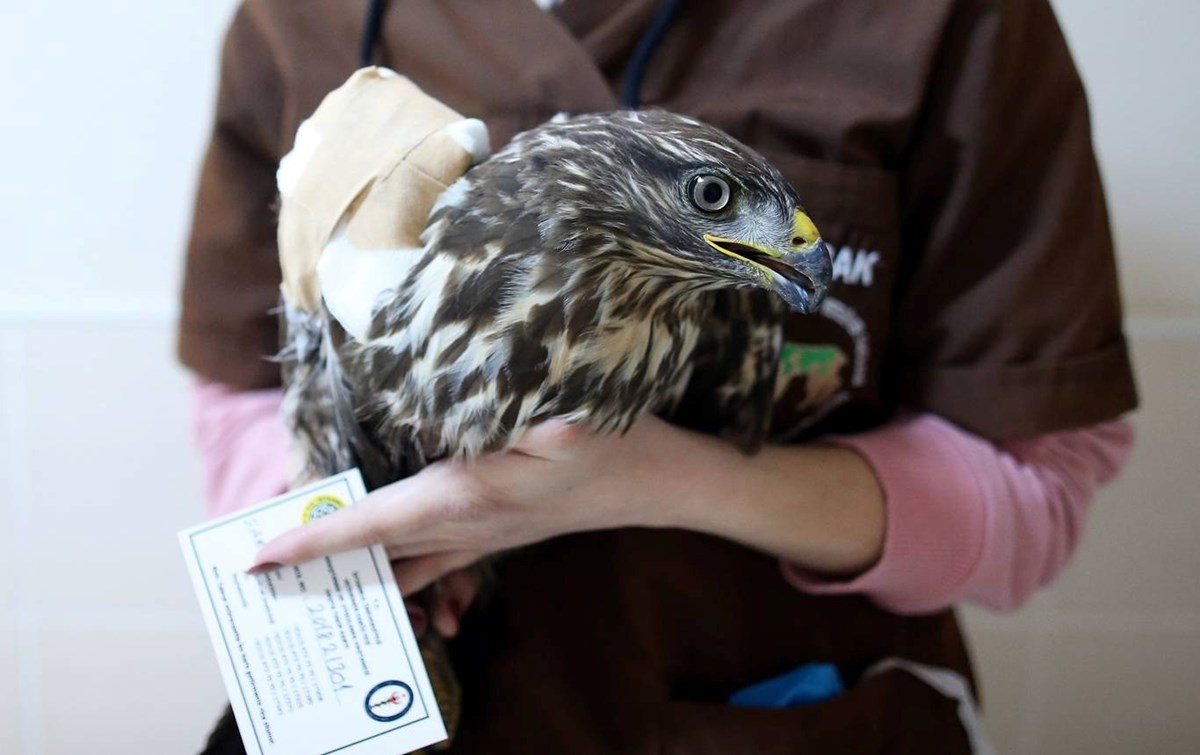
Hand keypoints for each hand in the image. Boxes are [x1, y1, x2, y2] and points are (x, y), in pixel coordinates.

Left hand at [250, 417, 665, 596]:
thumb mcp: (567, 416)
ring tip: (305, 581)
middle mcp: (466, 525)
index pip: (372, 524)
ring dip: (354, 568)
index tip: (258, 557)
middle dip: (319, 560)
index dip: (314, 540)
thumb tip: (448, 397)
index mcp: (467, 498)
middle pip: (375, 549)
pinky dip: (402, 575)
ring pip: (401, 560)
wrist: (660, 481)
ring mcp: (482, 535)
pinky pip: (434, 563)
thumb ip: (505, 411)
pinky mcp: (498, 530)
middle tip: (258, 572)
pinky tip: (391, 590)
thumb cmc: (616, 444)